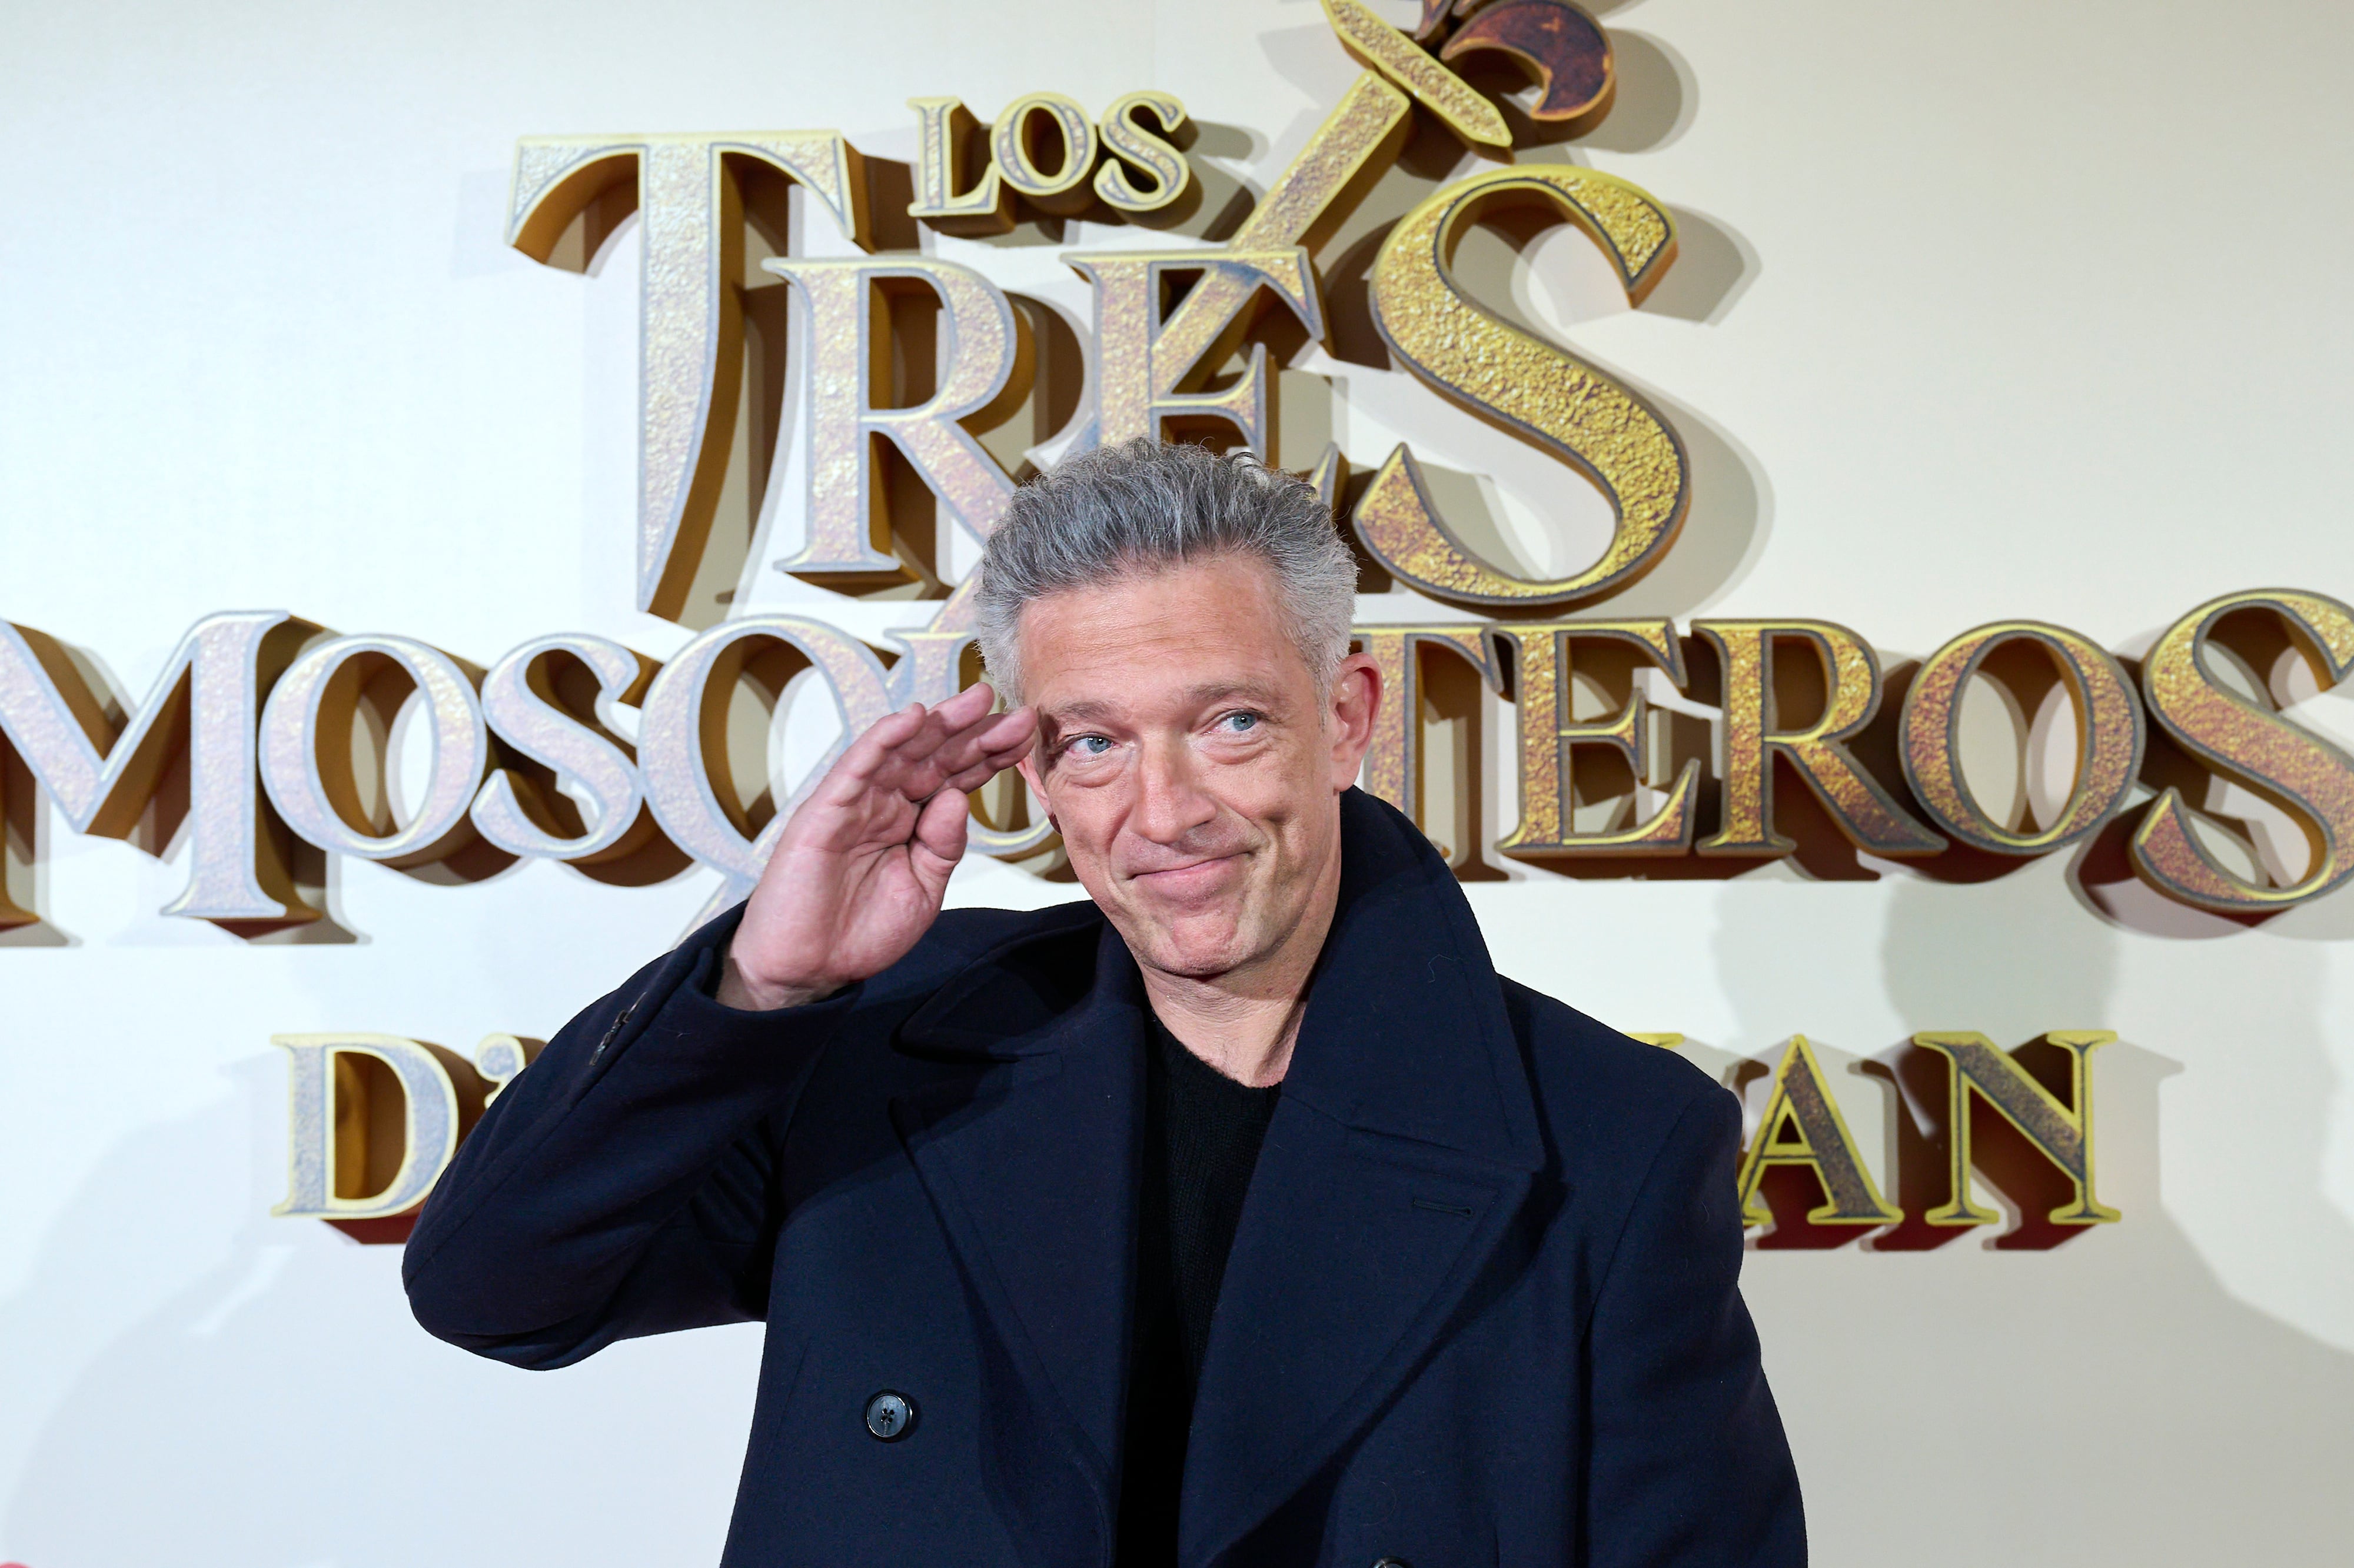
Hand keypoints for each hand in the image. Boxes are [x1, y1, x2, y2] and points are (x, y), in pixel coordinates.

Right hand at [717, 682, 1038, 1010]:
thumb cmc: (859, 931)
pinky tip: (912, 718)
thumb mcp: (922, 890)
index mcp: (913, 822)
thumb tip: (958, 799)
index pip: (957, 779)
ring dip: (939, 723)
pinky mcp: (826, 809)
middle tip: (1014, 711)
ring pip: (903, 752)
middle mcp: (887, 804)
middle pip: (936, 757)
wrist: (807, 968)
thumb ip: (943, 846)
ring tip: (976, 701)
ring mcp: (857, 803)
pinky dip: (884, 739)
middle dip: (975, 733)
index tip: (1024, 734)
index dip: (990, 756)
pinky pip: (858, 766)